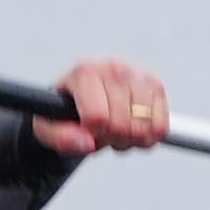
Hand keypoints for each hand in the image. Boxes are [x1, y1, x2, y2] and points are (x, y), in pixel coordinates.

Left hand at [32, 57, 168, 156]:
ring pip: (144, 127)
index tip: (86, 129)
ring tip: (115, 130)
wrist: (81, 97)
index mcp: (84, 72)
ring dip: (130, 140)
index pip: (98, 117)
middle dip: (111, 139)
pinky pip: (161, 127)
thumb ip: (60, 137)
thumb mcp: (48, 128)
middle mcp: (113, 67)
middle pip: (122, 125)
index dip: (92, 134)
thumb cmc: (61, 113)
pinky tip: (132, 129)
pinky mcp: (155, 84)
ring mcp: (138, 74)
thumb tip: (88, 143)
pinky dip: (148, 137)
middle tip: (101, 132)